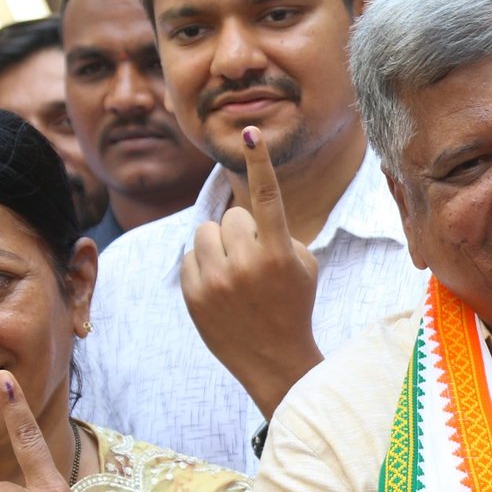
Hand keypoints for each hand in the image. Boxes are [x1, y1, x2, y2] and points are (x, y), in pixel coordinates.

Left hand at [181, 126, 321, 418]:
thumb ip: (277, 232)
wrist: (275, 360)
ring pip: (204, 233)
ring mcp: (215, 281)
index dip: (260, 161)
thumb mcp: (302, 265)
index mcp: (278, 252)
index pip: (268, 196)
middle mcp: (245, 264)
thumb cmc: (293, 303)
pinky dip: (203, 267)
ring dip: (218, 245)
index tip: (249, 132)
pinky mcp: (192, 295)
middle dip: (241, 231)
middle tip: (255, 260)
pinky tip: (220, 290)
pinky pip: (189, 257)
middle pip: (231, 217)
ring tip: (235, 273)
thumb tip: (241, 217)